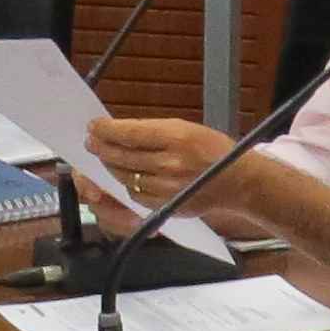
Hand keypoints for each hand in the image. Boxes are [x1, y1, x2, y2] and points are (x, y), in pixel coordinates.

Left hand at [86, 114, 237, 201]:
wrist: (237, 181)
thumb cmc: (213, 150)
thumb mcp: (186, 128)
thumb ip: (153, 131)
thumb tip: (120, 131)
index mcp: (175, 137)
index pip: (128, 133)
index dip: (105, 130)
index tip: (94, 126)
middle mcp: (169, 163)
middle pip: (121, 156)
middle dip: (101, 147)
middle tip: (92, 141)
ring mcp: (167, 187)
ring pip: (124, 176)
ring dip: (111, 166)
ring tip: (106, 157)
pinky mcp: (167, 204)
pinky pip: (135, 195)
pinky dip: (127, 184)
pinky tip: (126, 176)